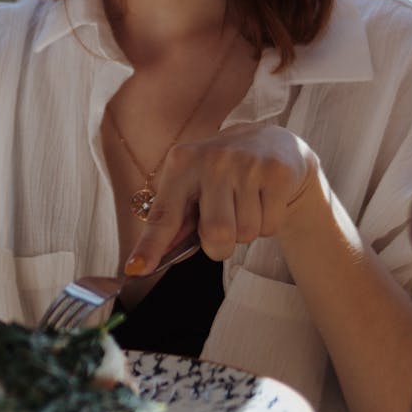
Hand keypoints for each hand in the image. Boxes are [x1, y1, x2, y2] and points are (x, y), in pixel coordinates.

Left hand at [125, 124, 318, 273]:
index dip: (150, 246)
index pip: (164, 215)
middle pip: (216, 234)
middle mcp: (212, 160)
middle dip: (220, 246)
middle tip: (224, 228)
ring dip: (246, 232)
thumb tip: (150, 262)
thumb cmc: (222, 174)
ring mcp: (246, 164)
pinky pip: (270, 226)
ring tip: (246, 205)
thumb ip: (175, 221)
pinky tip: (263, 200)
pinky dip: (268, 225)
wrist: (270, 142)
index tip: (136, 269)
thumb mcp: (192, 186)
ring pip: (246, 233)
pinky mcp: (276, 172)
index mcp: (181, 163)